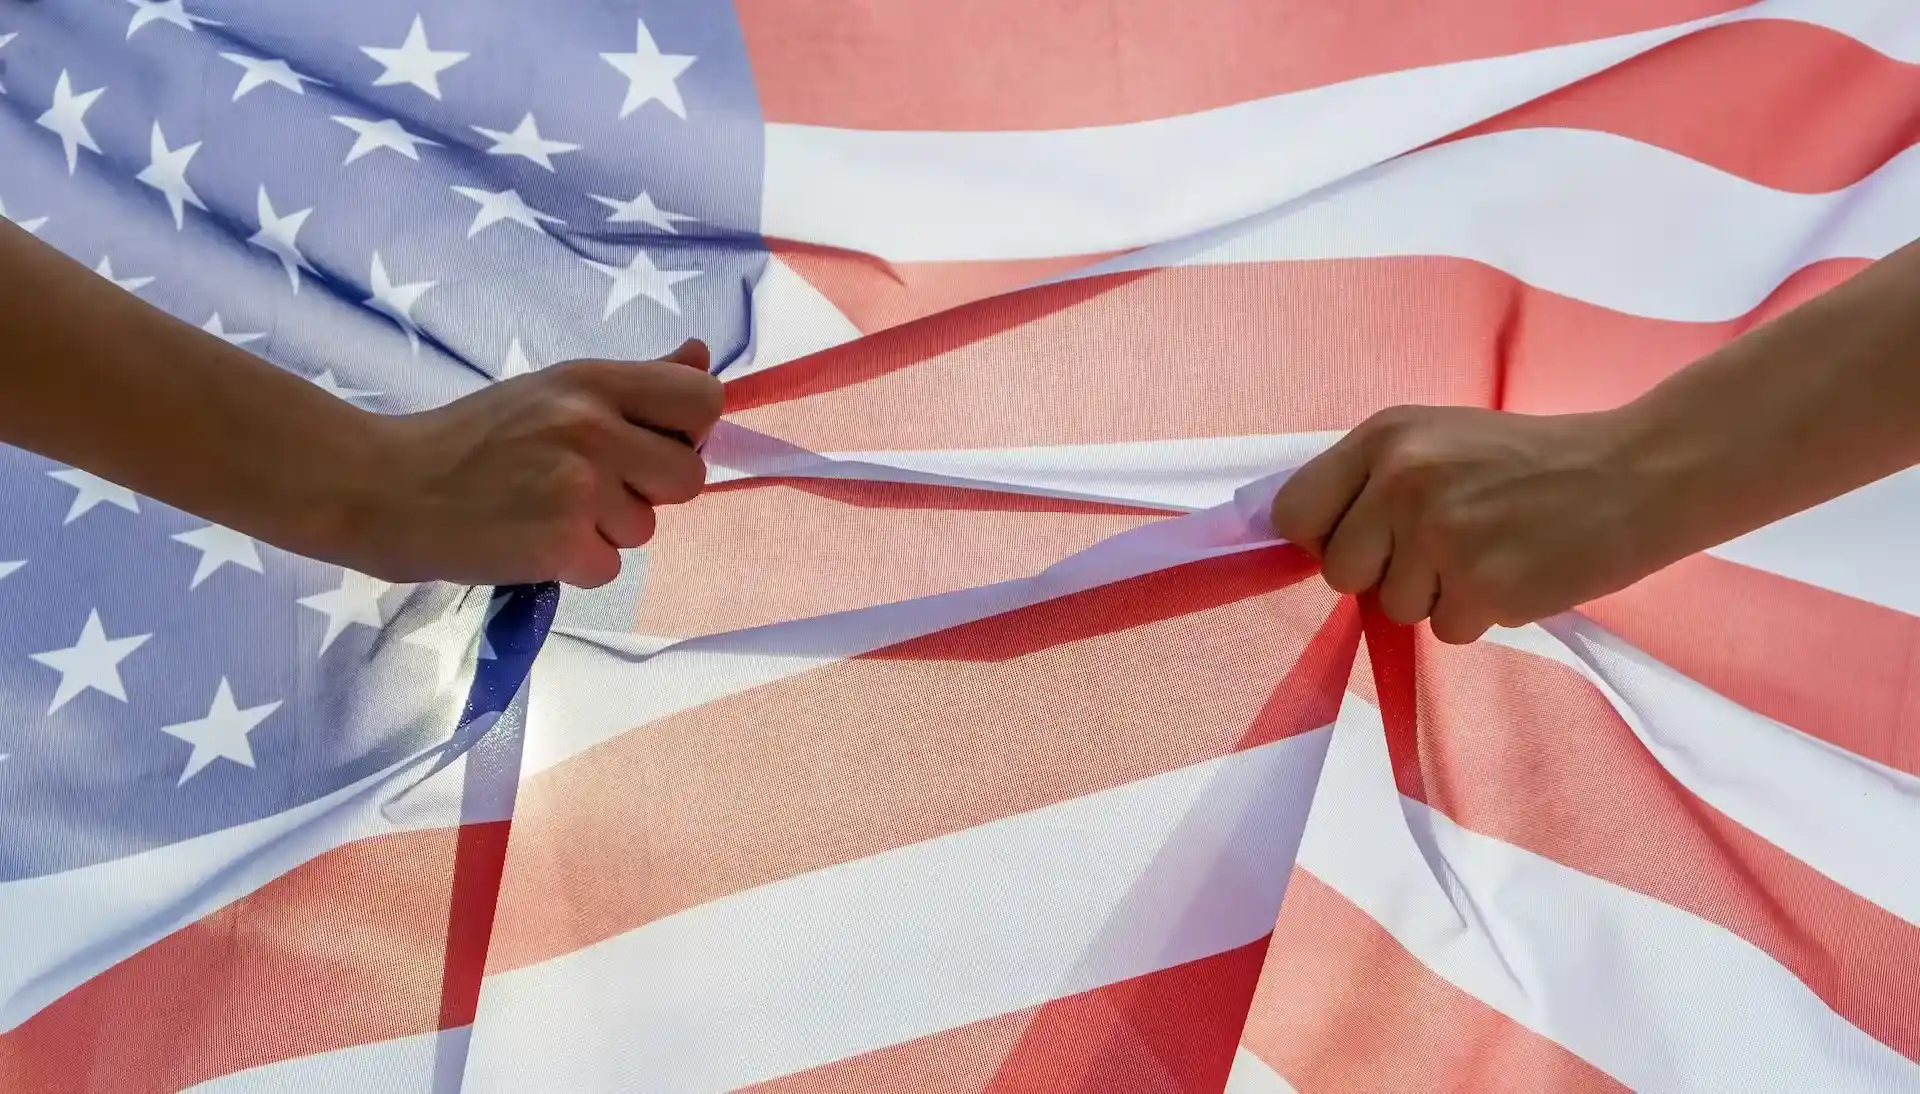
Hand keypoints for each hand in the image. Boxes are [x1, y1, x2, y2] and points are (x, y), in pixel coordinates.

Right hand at [331, 340, 723, 587]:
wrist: (385, 488)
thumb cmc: (471, 439)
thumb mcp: (554, 390)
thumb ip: (635, 381)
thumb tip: (702, 358)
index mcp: (594, 381)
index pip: (702, 400)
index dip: (689, 431)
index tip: (652, 444)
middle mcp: (593, 427)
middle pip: (689, 477)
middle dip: (648, 492)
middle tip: (589, 487)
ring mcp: (580, 488)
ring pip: (645, 528)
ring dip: (605, 532)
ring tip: (545, 510)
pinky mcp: (562, 544)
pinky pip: (608, 567)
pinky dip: (575, 566)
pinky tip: (530, 541)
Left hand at [1268, 405, 1668, 643]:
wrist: (1637, 474)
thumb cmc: (1531, 462)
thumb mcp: (1438, 440)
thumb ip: (1372, 481)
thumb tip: (1311, 544)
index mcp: (1385, 436)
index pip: (1295, 513)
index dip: (1325, 538)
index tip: (1364, 539)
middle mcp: (1403, 480)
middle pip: (1341, 572)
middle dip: (1385, 574)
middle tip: (1445, 547)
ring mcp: (1442, 535)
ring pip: (1393, 607)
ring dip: (1437, 596)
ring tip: (1491, 551)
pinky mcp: (1483, 586)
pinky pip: (1445, 631)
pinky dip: (1478, 616)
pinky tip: (1516, 573)